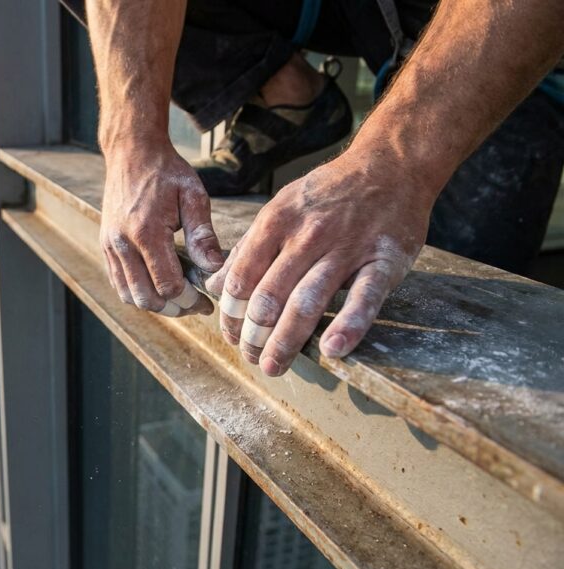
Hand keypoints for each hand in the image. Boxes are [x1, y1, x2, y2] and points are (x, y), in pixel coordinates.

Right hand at [101, 141, 224, 316]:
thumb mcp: (193, 195)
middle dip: (174, 308)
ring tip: (177, 299)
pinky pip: (118, 282)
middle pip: (146, 297)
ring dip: (154, 303)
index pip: (167, 285)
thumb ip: (203, 234)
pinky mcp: (105, 245)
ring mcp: (110, 246)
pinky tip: (157, 286)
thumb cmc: (166, 172)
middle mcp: (122, 243)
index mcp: (146, 232)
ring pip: (128, 295)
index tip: (206, 300)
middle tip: (195, 305)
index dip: (189, 299)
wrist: (132, 152)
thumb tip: (214, 268)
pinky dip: (137, 292)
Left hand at [205, 147, 432, 375]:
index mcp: (276, 222)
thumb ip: (248, 248)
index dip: (230, 313)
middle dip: (253, 334)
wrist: (391, 165)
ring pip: (308, 300)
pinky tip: (331, 351)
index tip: (229, 335)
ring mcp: (347, 248)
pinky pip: (365, 297)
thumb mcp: (281, 209)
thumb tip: (215, 284)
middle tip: (248, 357)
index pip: (242, 277)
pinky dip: (348, 325)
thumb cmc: (329, 193)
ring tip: (273, 366)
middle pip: (269, 295)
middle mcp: (307, 235)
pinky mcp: (385, 260)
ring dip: (286, 340)